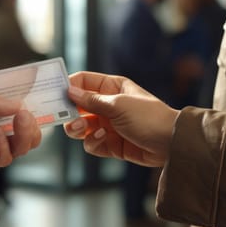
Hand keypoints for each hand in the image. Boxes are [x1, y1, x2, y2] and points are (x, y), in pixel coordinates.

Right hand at [64, 72, 178, 166]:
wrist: (170, 144)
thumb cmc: (148, 117)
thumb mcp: (117, 105)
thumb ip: (91, 100)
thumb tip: (69, 90)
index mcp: (111, 88)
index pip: (83, 82)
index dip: (68, 86)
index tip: (55, 95)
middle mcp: (107, 105)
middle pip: (77, 106)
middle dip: (70, 113)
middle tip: (67, 118)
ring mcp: (107, 125)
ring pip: (80, 127)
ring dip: (78, 129)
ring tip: (82, 129)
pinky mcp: (109, 144)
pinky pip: (91, 143)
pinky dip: (93, 142)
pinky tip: (104, 139)